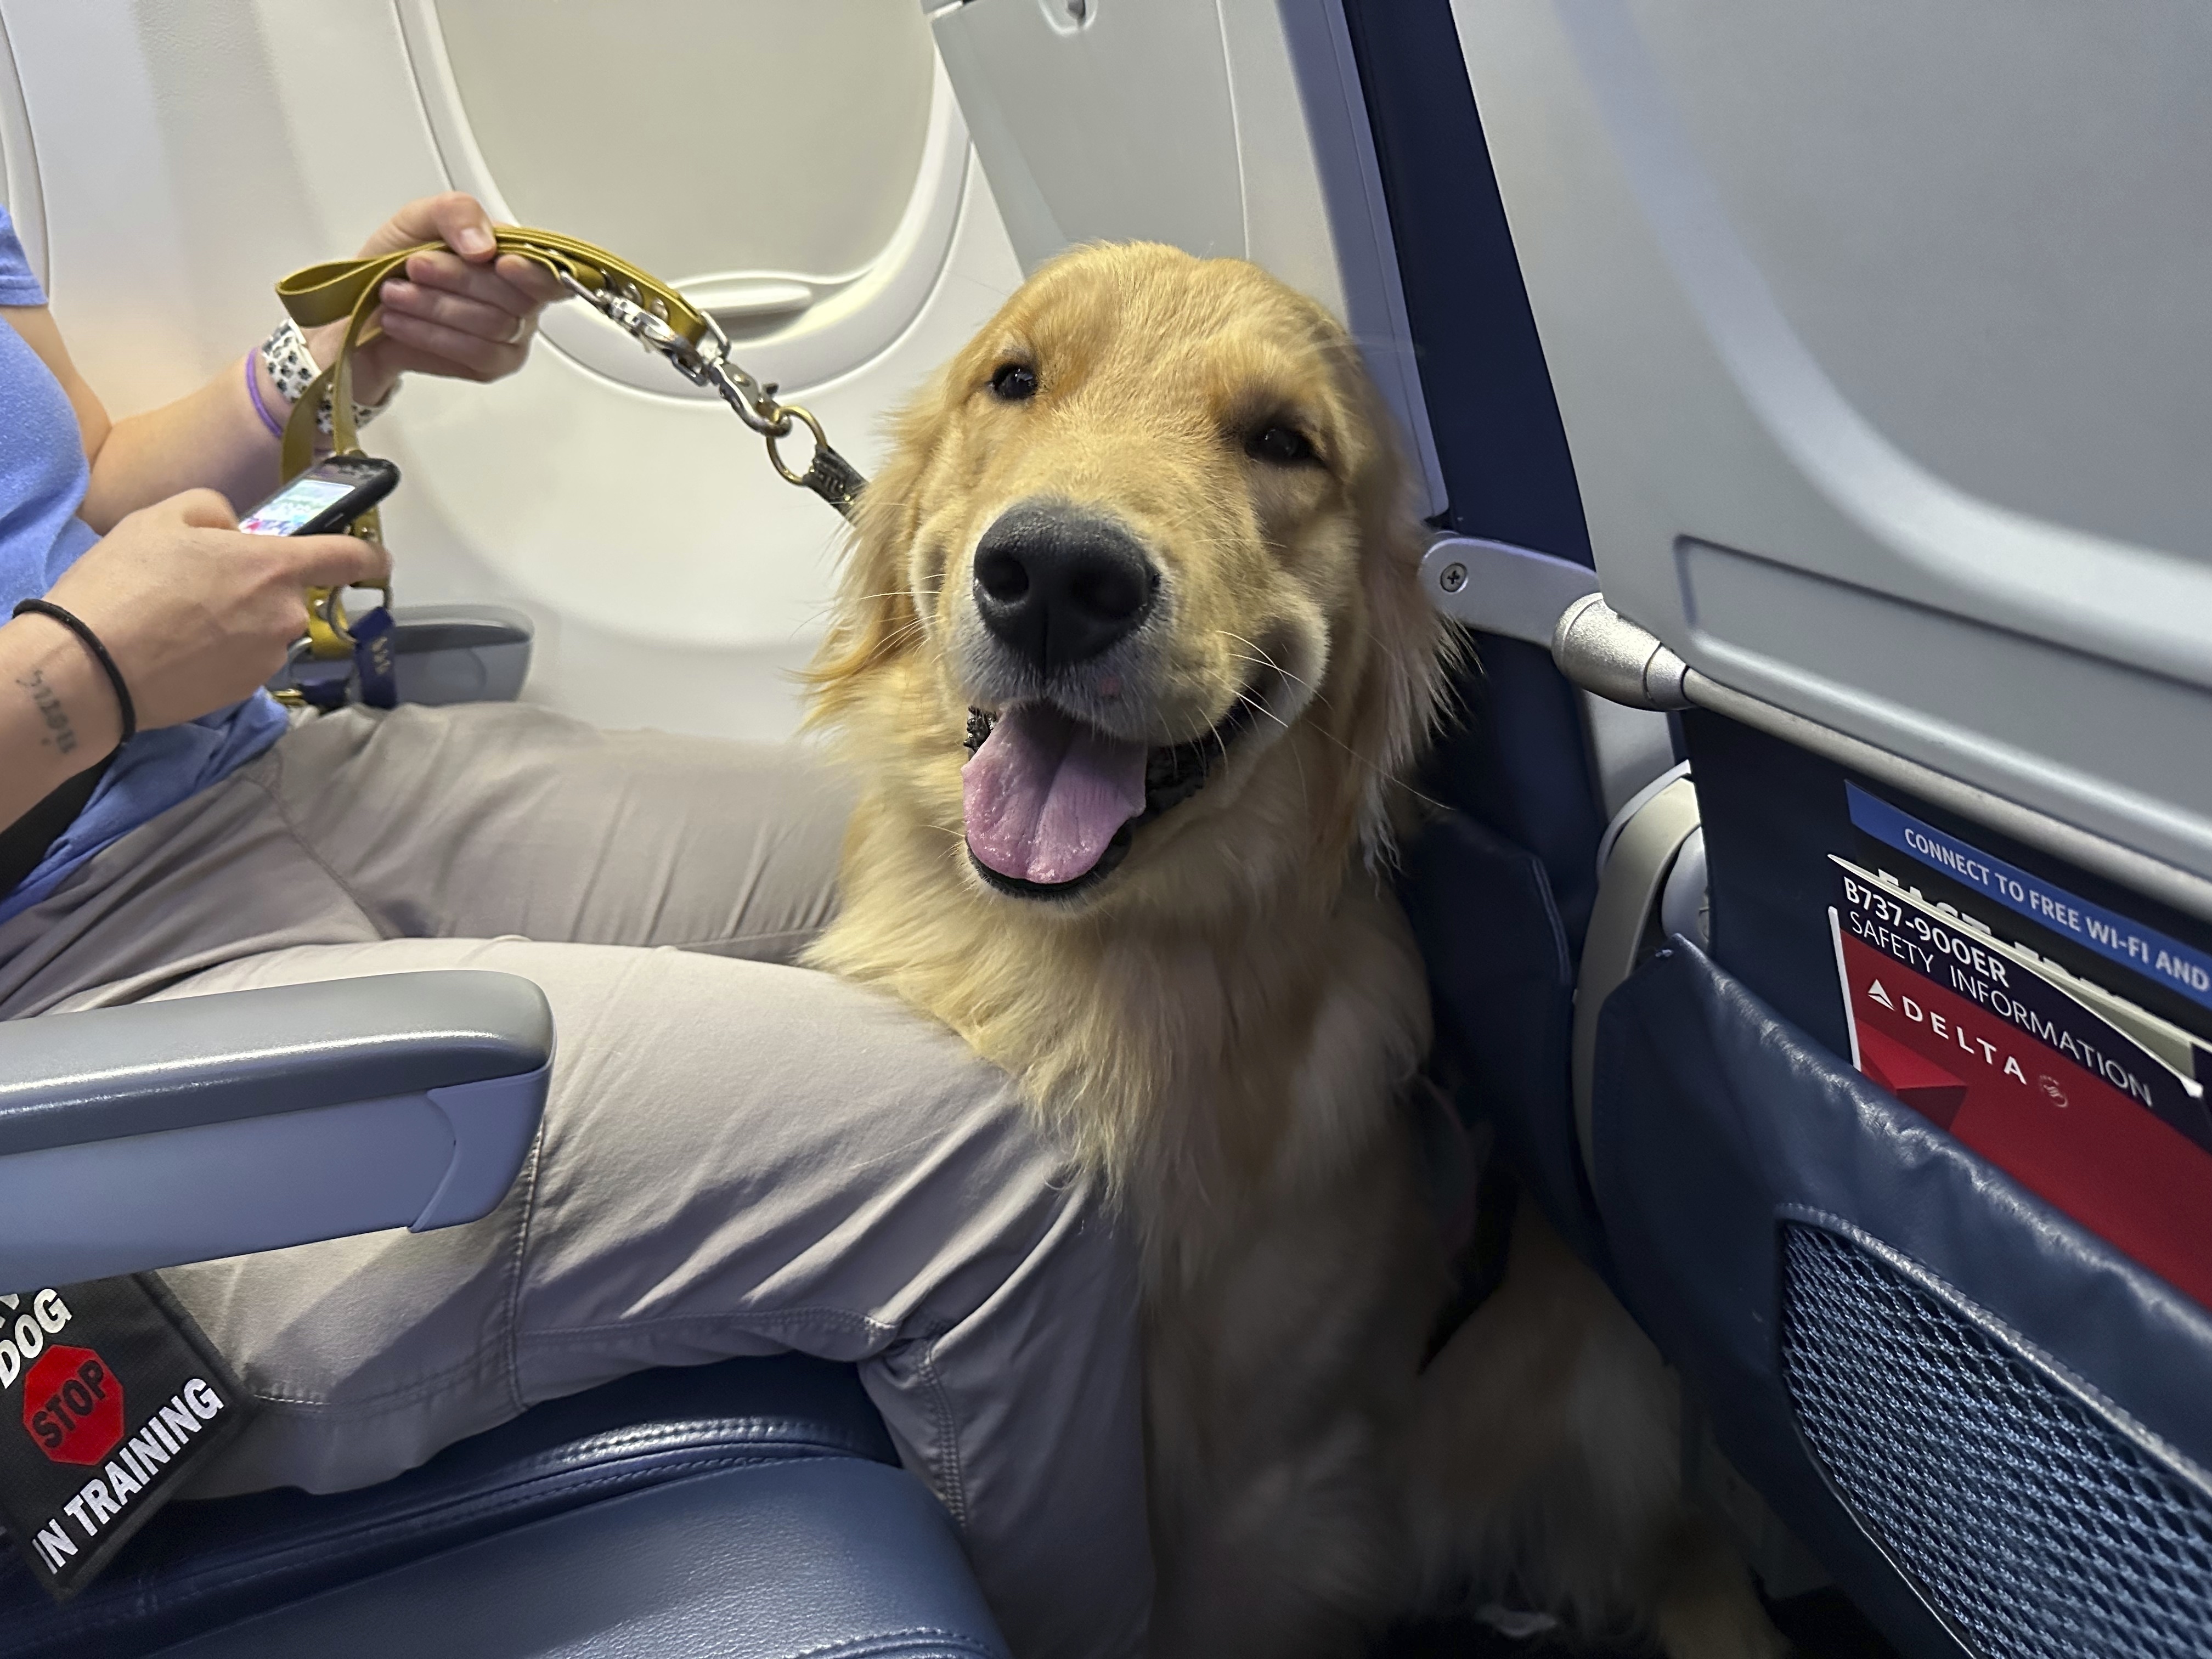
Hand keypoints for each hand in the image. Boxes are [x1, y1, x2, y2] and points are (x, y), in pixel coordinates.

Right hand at [40, 490, 390, 735]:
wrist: (89, 667)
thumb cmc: (124, 582)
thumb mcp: (162, 517)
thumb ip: (213, 511)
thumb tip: (235, 531)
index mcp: (275, 566)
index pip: (346, 557)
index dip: (367, 556)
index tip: (378, 559)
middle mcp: (285, 615)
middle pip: (286, 595)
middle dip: (254, 588)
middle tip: (195, 586)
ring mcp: (267, 658)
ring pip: (262, 629)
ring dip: (234, 622)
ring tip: (174, 619)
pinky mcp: (244, 692)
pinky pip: (242, 660)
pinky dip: (218, 653)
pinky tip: (175, 648)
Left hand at [307, 193, 565, 406]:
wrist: (356, 314)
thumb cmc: (392, 267)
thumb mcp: (416, 220)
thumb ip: (454, 213)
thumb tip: (484, 245)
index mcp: (512, 260)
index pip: (549, 270)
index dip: (533, 270)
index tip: (500, 262)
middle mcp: (521, 300)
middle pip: (515, 296)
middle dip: (457, 279)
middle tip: (413, 267)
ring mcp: (510, 337)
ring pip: (494, 325)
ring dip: (436, 307)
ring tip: (394, 294)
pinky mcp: (490, 367)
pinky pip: (477, 354)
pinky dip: (433, 335)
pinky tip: (401, 322)